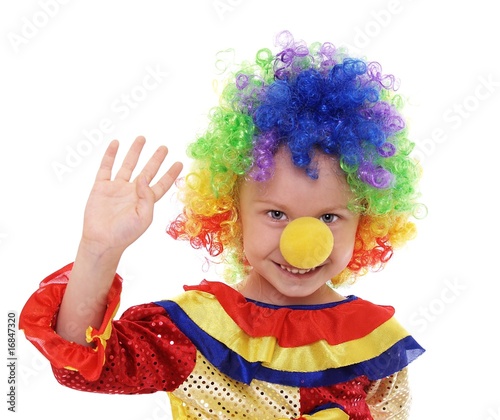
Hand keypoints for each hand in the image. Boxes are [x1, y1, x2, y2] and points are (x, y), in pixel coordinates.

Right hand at [80, 136, 182, 256]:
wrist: (102, 241)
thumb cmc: (125, 233)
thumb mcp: (143, 217)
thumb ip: (147, 197)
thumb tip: (144, 177)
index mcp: (145, 200)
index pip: (161, 184)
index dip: (170, 174)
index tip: (179, 163)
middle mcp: (133, 192)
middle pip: (147, 171)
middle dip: (156, 159)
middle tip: (164, 147)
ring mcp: (117, 188)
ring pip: (127, 165)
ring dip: (134, 152)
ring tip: (142, 138)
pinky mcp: (101, 187)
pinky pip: (106, 168)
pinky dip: (110, 155)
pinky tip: (115, 143)